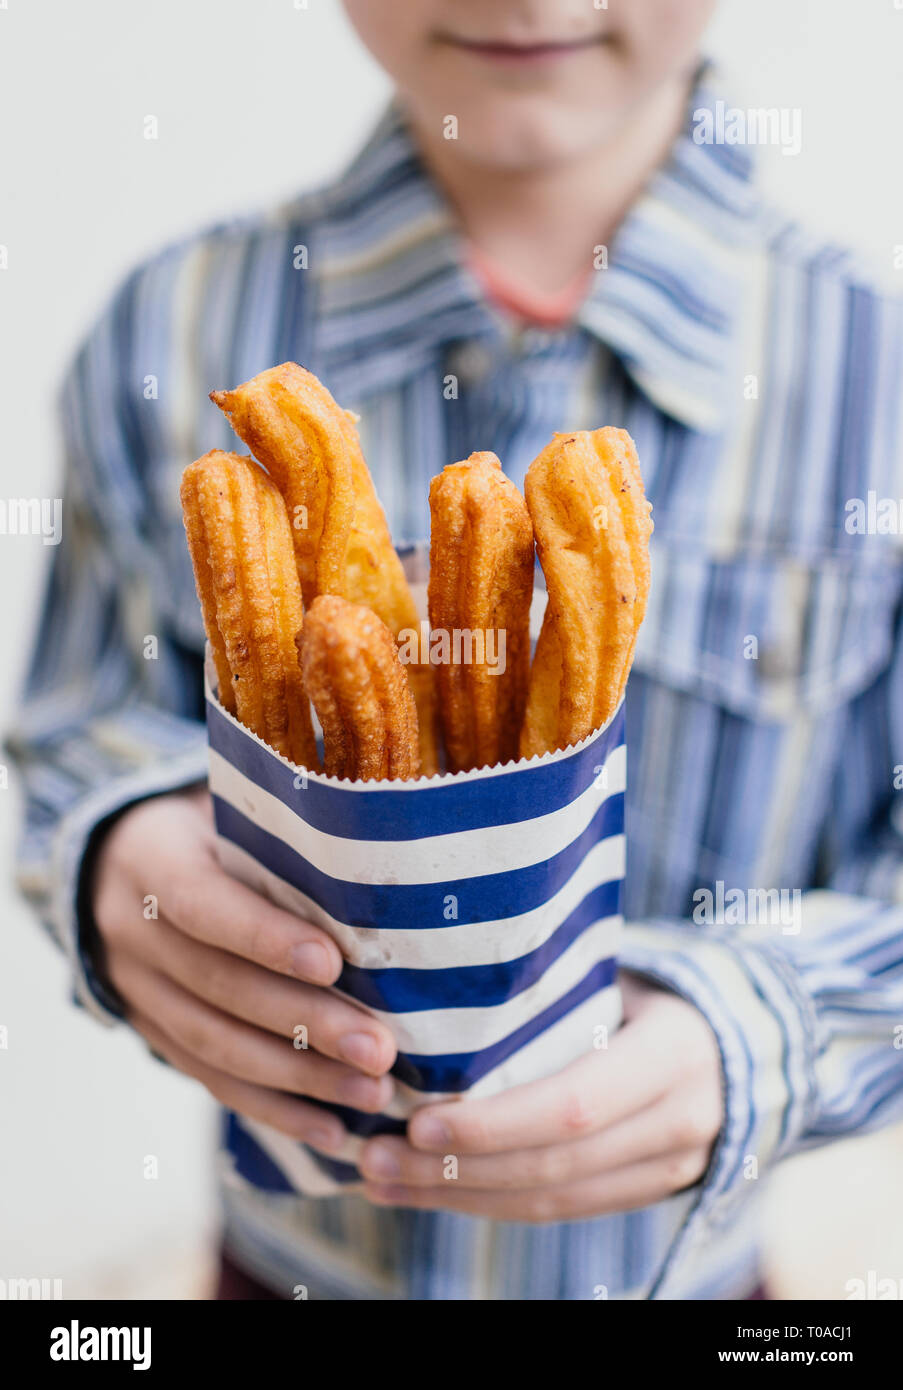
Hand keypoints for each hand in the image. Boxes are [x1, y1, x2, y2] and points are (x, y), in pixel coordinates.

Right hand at [93, 786, 395, 1149]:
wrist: (117, 866)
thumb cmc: (209, 826)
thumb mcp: (229, 811)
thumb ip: (283, 835)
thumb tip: (379, 846)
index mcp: (151, 862)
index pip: (203, 905)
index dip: (264, 937)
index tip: (332, 963)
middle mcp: (133, 933)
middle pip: (220, 988)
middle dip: (305, 1025)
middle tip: (380, 1050)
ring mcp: (138, 992)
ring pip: (217, 1045)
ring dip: (300, 1078)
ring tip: (372, 1094)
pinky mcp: (155, 1034)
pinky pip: (213, 1080)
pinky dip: (275, 1110)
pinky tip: (333, 1130)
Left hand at [359, 974, 721, 1220]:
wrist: (742, 1037)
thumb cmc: (653, 988)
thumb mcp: (619, 975)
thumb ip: (551, 991)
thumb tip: (436, 987)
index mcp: (673, 1052)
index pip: (574, 1106)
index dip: (494, 1124)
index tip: (419, 1123)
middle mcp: (680, 1120)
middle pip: (552, 1165)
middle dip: (455, 1171)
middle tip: (374, 1158)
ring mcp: (671, 1167)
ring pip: (550, 1201)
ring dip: (456, 1198)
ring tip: (382, 1182)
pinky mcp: (649, 1193)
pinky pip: (560, 1212)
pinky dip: (489, 1205)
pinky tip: (430, 1193)